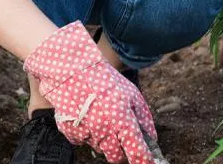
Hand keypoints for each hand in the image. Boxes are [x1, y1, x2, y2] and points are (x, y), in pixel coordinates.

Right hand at [23, 21, 158, 162]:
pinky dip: (85, 133)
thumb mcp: (131, 94)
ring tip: (99, 116)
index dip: (143, 161)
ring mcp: (86, 131)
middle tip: (120, 137)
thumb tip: (151, 138)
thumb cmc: (103, 80)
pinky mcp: (70, 131)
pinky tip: (86, 116)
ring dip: (102, 139)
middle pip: (116, 157)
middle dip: (120, 151)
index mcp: (123, 119)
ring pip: (99, 148)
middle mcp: (104, 129)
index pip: (137, 152)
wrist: (70, 68)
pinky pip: (82, 141)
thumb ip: (143, 118)